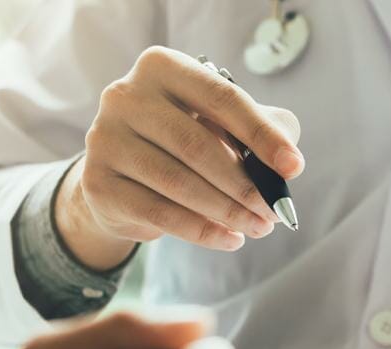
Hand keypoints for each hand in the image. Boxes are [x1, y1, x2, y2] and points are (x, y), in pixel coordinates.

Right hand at [57, 46, 304, 269]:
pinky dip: (203, 231)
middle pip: (198, 145)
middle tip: (275, 210)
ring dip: (228, 211)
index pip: (221, 98)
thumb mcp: (221, 123)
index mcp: (161, 67)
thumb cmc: (180, 140)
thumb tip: (287, 163)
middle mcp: (125, 96)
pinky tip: (231, 239)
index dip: (262, 135)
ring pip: (178, 183)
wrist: (120, 173)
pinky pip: (160, 214)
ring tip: (259, 227)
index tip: (293, 167)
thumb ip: (261, 128)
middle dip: (245, 184)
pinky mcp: (97, 183)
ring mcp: (105, 139)